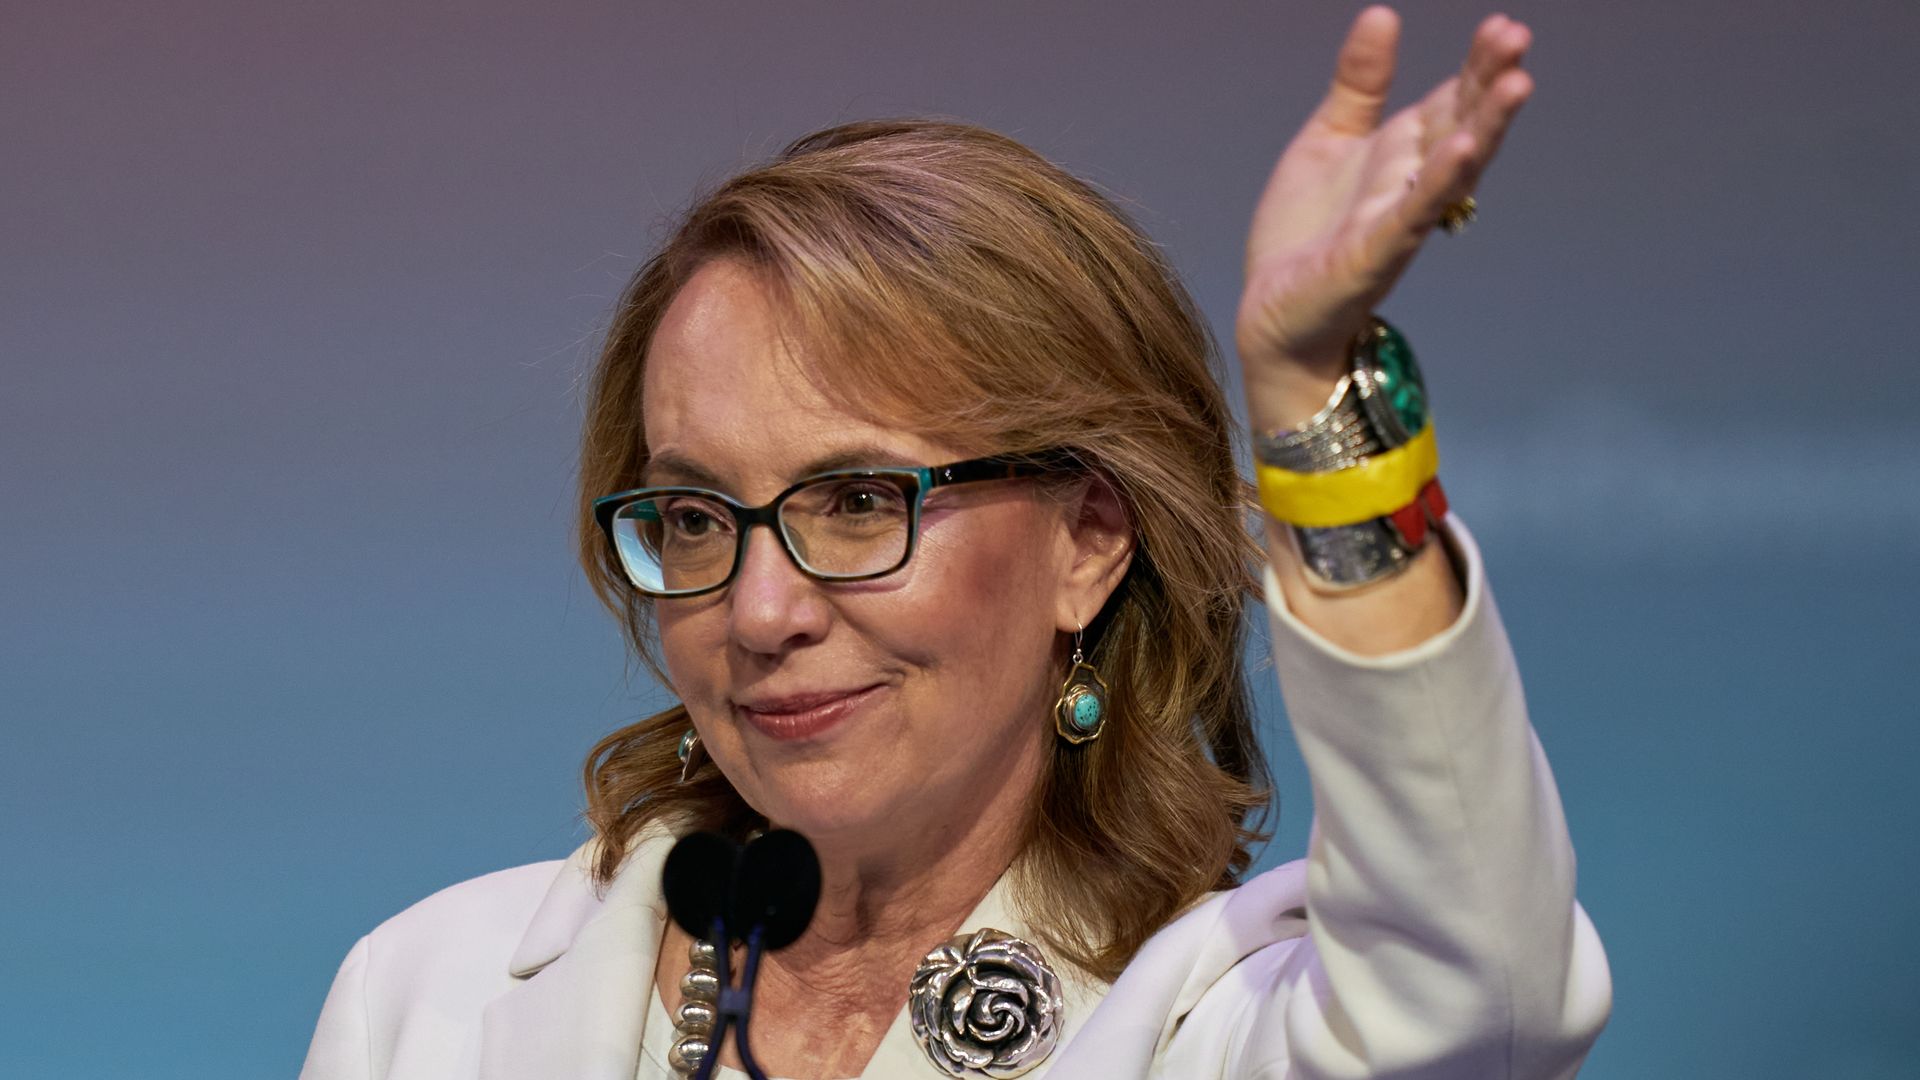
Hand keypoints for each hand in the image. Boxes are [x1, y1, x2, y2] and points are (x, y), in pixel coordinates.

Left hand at [1236, 7, 1534, 426]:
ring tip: (1516, 85)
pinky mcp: (1374, 254)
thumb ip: (1359, 84)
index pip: (1450, 100)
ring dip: (1485, 129)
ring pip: (1452, 169)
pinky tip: (1459, 151)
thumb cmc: (1305, 236)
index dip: (1477, 65)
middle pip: (1461, 125)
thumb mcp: (1328, 140)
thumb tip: (1383, 14)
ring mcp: (1398, 220)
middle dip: (1490, 84)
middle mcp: (1410, 183)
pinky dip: (1437, 184)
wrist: (1273, 314)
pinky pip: (1412, 215)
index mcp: (1401, 153)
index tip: (1504, 26)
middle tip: (1517, 37)